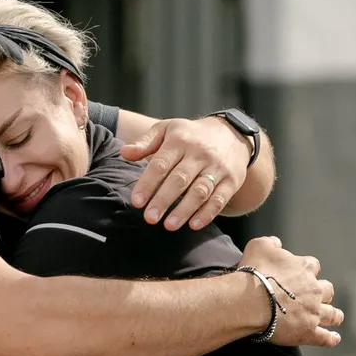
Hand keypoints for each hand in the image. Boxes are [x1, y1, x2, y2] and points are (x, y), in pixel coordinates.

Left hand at [121, 116, 250, 230]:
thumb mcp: (167, 129)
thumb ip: (145, 143)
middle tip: (149, 218)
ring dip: (184, 210)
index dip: (147, 184)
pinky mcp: (231, 181)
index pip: (160, 164)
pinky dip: (207, 213)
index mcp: (180, 140)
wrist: (232, 134)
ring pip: (200, 191)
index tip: (137, 202)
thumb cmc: (190, 135)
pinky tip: (193, 225)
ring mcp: (217, 167)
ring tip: (169, 225)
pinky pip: (219, 199)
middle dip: (163, 200)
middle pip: (179, 179)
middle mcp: (200, 153)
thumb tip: (124, 153)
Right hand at [239, 236, 343, 347]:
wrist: (251, 300)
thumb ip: (270, 243)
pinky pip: (325, 338)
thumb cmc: (254, 272)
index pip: (312, 266)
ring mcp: (314, 312)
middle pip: (327, 290)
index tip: (299, 273)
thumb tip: (277, 243)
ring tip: (335, 316)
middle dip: (323, 292)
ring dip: (334, 314)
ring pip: (333, 314)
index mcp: (304, 268)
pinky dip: (331, 338)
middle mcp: (314, 290)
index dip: (307, 269)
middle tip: (316, 296)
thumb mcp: (258, 246)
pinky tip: (334, 338)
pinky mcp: (308, 332)